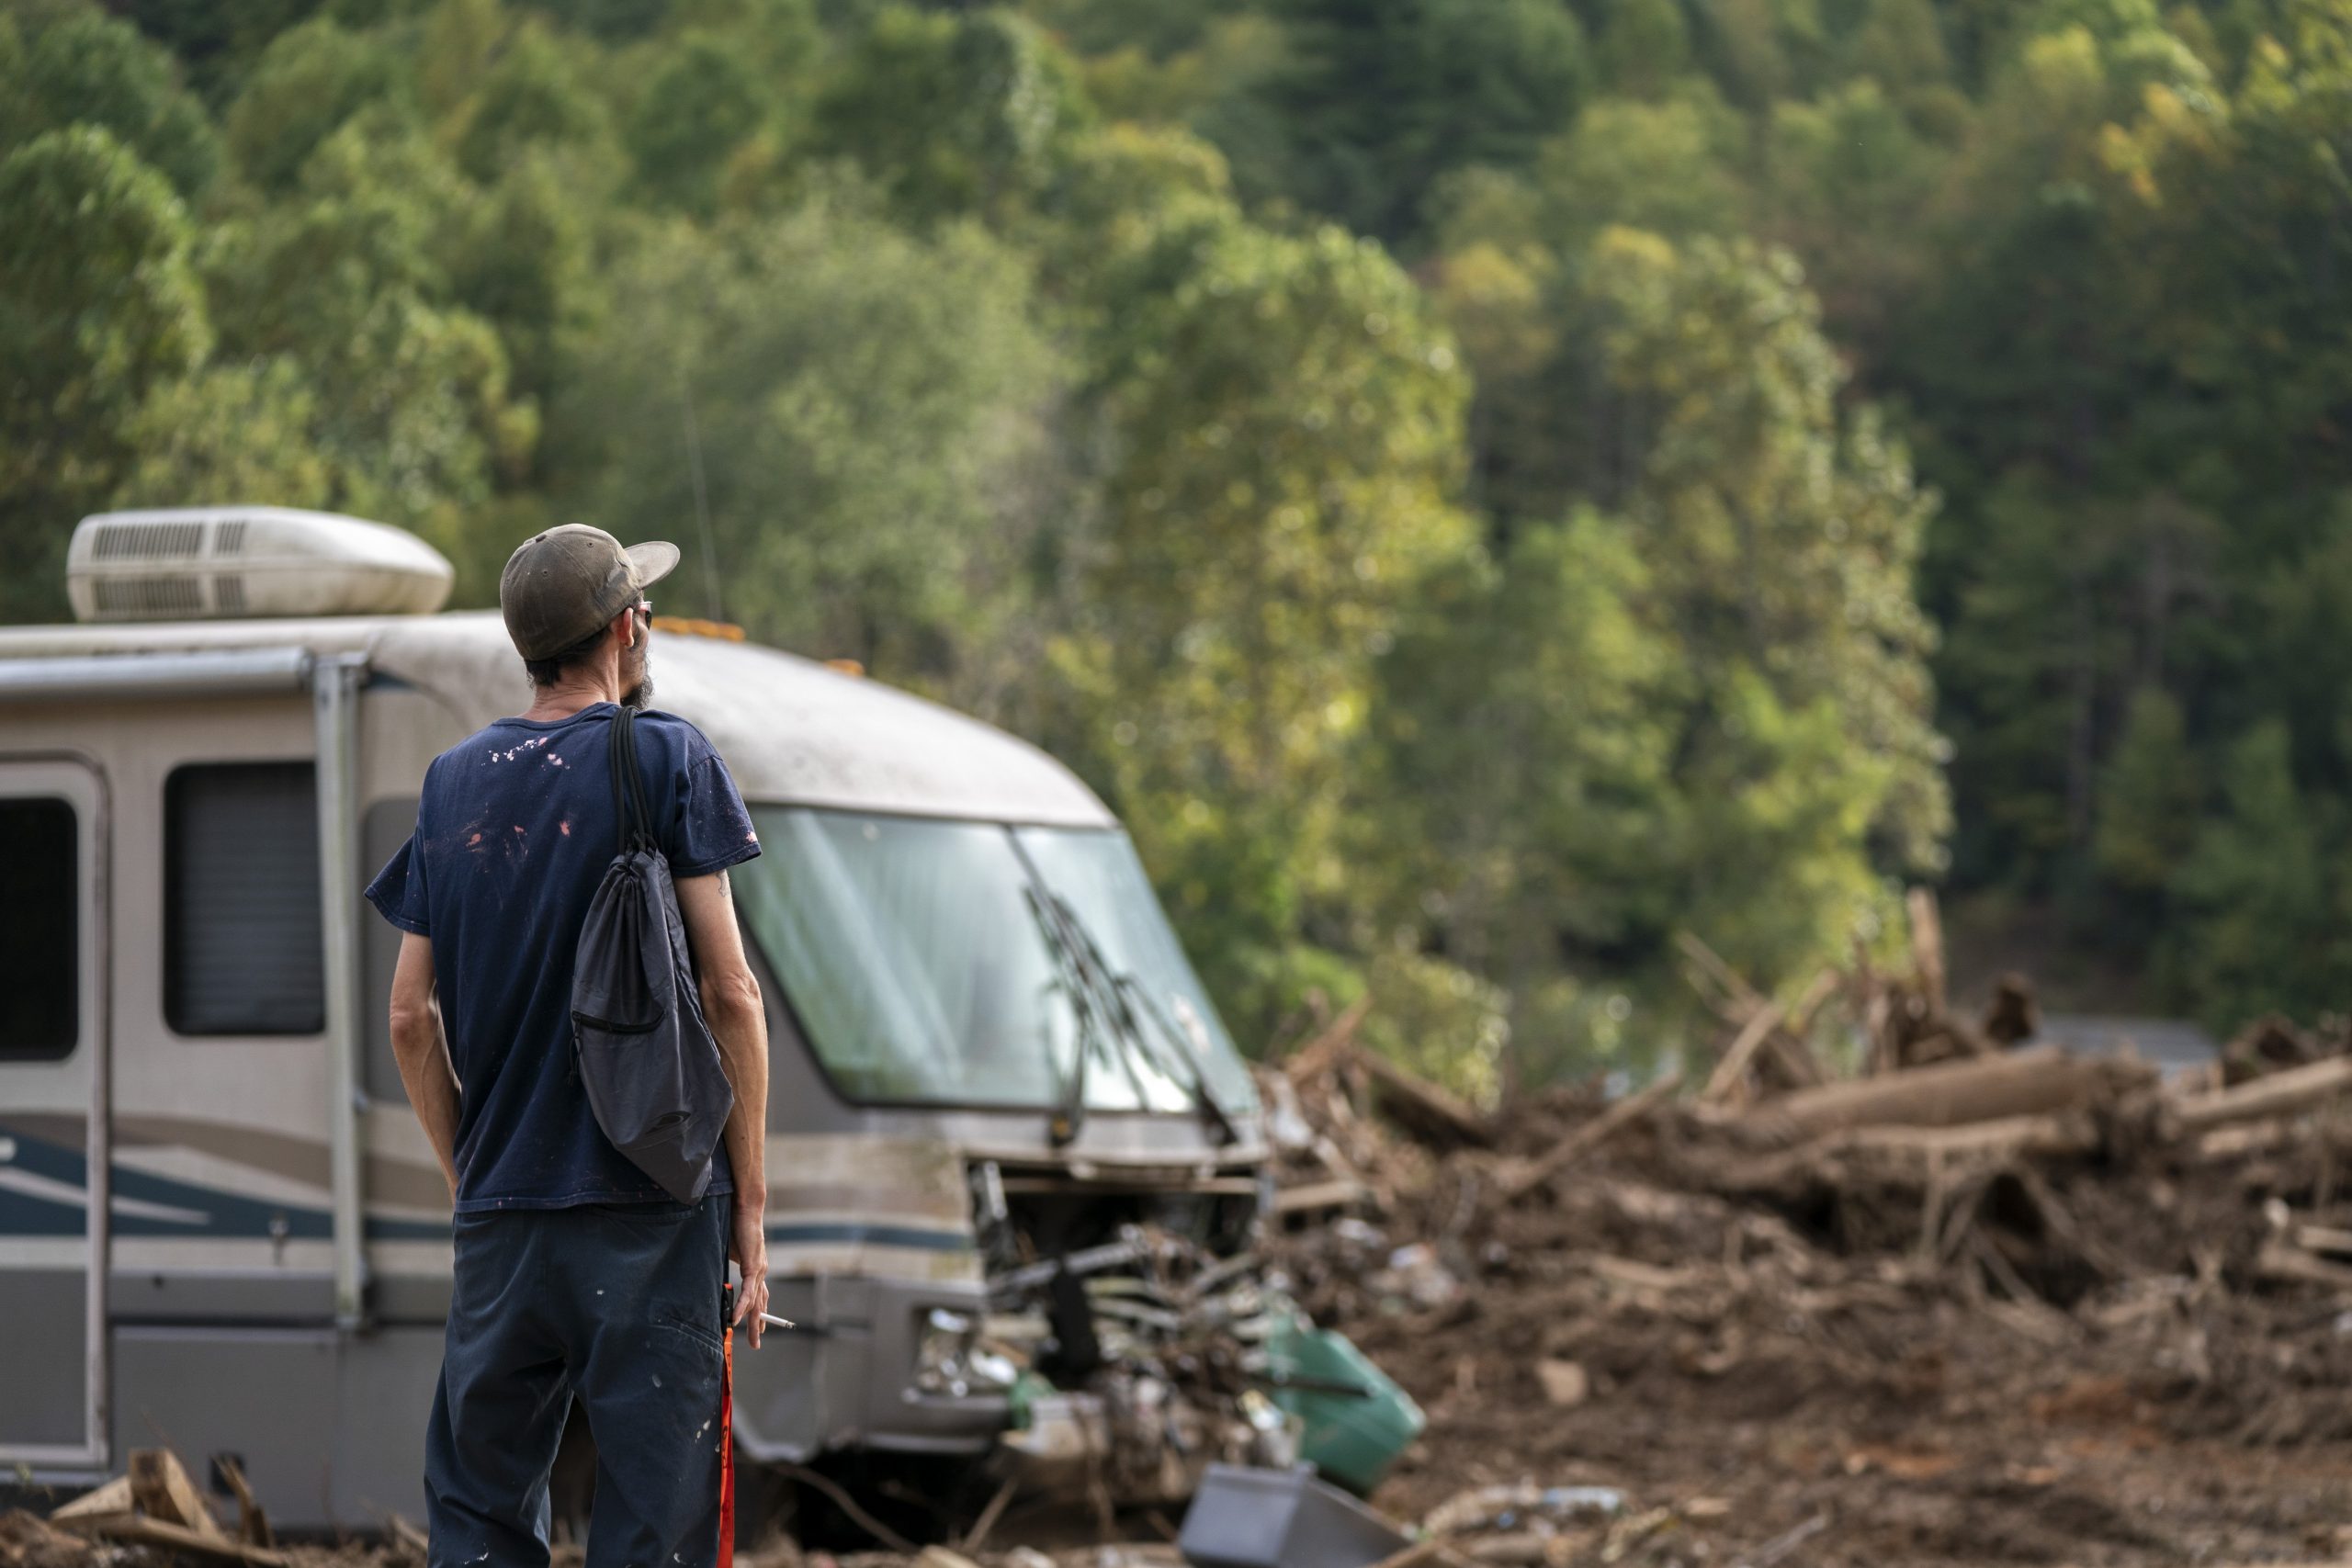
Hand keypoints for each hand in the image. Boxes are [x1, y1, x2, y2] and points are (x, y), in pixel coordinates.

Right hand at [729, 1199, 769, 1349]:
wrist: (745, 1208)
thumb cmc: (737, 1225)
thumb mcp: (730, 1251)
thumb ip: (727, 1264)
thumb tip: (713, 1272)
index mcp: (756, 1268)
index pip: (759, 1295)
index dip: (758, 1312)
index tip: (757, 1327)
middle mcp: (761, 1271)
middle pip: (761, 1304)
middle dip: (759, 1325)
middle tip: (757, 1343)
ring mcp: (760, 1269)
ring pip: (757, 1301)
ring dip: (754, 1321)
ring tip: (753, 1338)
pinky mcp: (754, 1265)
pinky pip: (749, 1290)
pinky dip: (743, 1305)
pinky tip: (737, 1318)